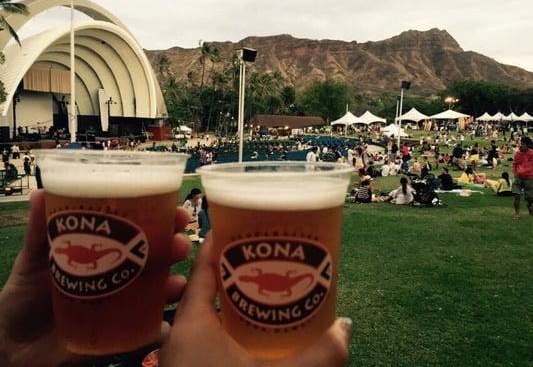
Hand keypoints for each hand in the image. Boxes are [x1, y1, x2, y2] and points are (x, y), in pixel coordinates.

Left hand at [0, 190, 191, 366]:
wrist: (13, 347)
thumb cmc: (24, 296)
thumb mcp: (31, 260)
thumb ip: (39, 230)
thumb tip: (38, 193)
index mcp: (105, 249)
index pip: (142, 227)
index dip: (164, 217)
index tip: (179, 213)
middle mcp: (120, 273)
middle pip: (157, 255)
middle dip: (175, 247)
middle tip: (180, 244)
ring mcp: (123, 302)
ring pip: (158, 289)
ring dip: (174, 283)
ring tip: (177, 283)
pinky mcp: (119, 332)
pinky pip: (147, 328)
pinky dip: (161, 326)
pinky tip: (164, 324)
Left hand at [160, 236, 351, 366]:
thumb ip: (319, 356)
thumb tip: (346, 328)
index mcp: (190, 326)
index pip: (202, 268)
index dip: (220, 242)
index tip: (243, 223)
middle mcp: (179, 337)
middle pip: (205, 289)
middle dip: (234, 270)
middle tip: (267, 254)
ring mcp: (182, 359)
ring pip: (207, 316)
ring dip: (234, 301)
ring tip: (266, 287)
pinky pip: (209, 340)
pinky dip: (231, 329)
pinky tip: (255, 333)